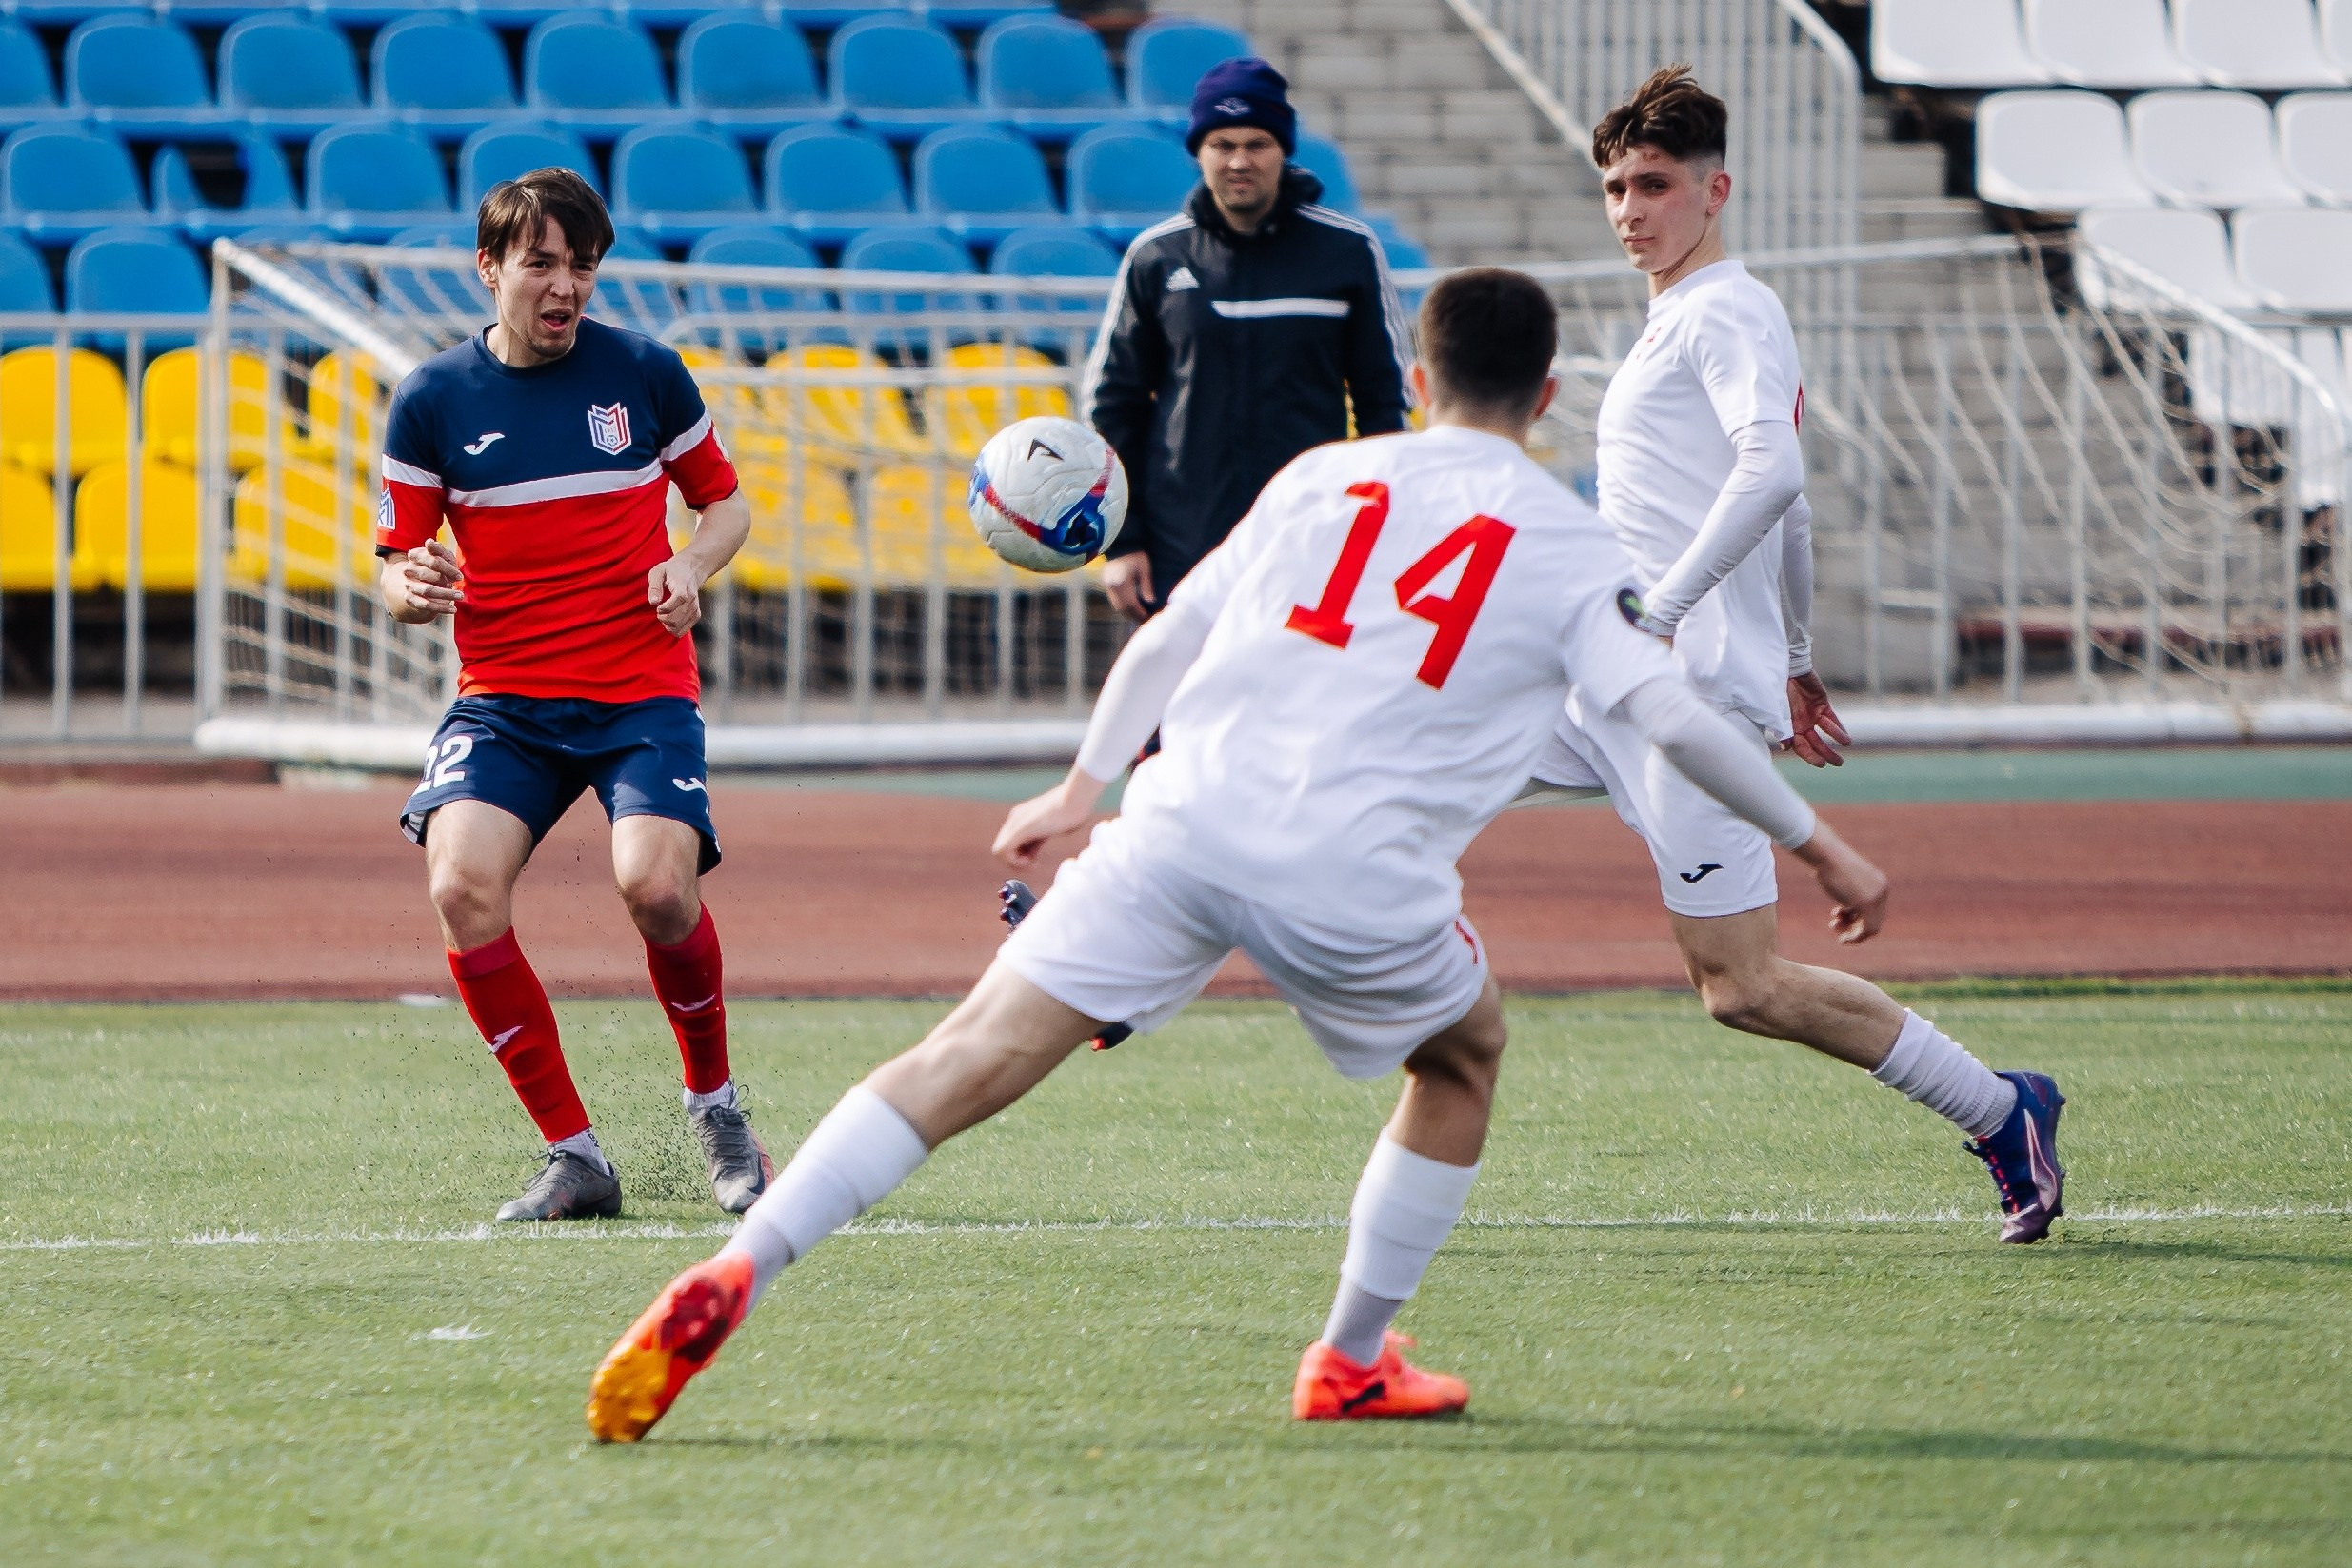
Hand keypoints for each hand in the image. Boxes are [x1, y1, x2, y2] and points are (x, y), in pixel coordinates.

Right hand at [386, 539, 461, 622]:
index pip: (432, 561)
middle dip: (446, 580)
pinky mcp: (410, 599)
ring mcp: (408, 585)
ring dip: (446, 594)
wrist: (425, 584)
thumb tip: (429, 542)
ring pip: (427, 590)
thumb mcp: (441, 556)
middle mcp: (408, 570)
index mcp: (415, 555)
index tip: (460, 576)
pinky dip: (441, 608)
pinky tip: (453, 609)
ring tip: (460, 596)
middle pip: (428, 574)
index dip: (448, 569)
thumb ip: (438, 550)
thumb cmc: (438, 567)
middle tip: (459, 584)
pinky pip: (425, 605)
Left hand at [647, 556, 703, 635]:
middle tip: (658, 611)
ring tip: (663, 615)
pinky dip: (674, 629)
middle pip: (677, 617)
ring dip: (667, 625)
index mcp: (682, 587)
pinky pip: (684, 630)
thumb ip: (655, 586)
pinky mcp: (696, 615)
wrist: (691, 570)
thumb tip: (653, 602)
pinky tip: (669, 620)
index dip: (665, 608)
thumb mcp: (658, 572)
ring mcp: (695, 608)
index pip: (679, 600)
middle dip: (663, 618)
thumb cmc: (671, 571)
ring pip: (679, 626)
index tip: (658, 607)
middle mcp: (692, 599)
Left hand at [992, 770, 1107, 869]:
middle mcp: (1014, 819)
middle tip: (1034, 864)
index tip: (1035, 860)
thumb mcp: (1053, 827)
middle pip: (1002, 848)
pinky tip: (1031, 861)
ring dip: (1015, 863)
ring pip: (999, 851)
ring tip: (1032, 863)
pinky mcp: (1020, 829)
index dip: (1019, 856)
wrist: (1076, 798)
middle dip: (1016, 862)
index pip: (1010, 843)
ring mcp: (1015, 823)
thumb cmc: (1073, 810)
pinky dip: (1014, 862)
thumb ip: (1042, 836)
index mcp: (1022, 817)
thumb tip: (1046, 842)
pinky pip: (1002, 851)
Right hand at [1102, 553, 1154, 622]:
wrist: (1122, 543)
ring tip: (1138, 616)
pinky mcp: (1106, 583)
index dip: (1139, 613)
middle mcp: (1112, 585)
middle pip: (1122, 607)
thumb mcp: (1145, 568)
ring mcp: (1107, 585)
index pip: (1131, 604)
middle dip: (1133, 616)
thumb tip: (1150, 601)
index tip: (1148, 617)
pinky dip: (1123, 606)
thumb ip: (1147, 585)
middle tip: (1145, 620)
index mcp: (1122, 582)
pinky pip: (1114, 600)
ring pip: (1117, 605)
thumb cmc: (1136, 554)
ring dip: (1127, 613)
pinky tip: (1131, 608)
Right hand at [1784, 671, 1849, 768]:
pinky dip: (1839, 728)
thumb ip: (1783, 728)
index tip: (1821, 764)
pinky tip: (1846, 736)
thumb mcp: (1779, 709)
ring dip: (1836, 740)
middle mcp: (1801, 723)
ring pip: (1826, 732)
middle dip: (1826, 753)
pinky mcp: (1821, 704)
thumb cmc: (1779, 688)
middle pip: (1815, 743)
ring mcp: (1812, 714)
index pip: (1801, 747)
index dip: (1810, 756)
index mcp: (1789, 727)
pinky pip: (1832, 719)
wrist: (1789, 668)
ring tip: (1847, 744)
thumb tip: (1786, 748)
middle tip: (1839, 763)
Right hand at [1791, 818, 1887, 944]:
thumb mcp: (1844, 880)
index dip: (1857, 918)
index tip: (1838, 916)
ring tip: (1834, 928)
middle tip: (1834, 925)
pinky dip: (1855, 937)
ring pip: (1872, 927)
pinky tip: (1842, 939)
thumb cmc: (1830, 864)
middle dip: (1854, 926)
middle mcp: (1882, 891)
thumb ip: (1851, 893)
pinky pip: (1867, 929)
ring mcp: (1876, 897)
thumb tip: (1850, 910)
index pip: (1876, 910)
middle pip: (1875, 920)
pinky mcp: (1866, 903)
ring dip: (1853, 933)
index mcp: (1880, 884)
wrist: (1827, 855)